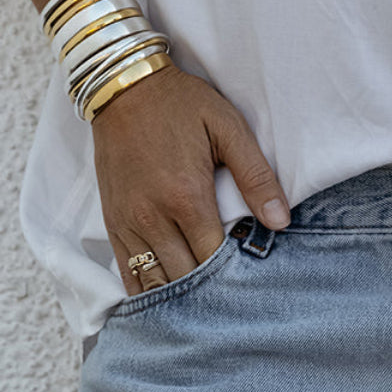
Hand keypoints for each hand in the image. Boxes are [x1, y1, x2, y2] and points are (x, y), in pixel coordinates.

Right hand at [90, 64, 290, 294]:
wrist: (122, 86)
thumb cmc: (181, 105)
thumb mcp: (228, 129)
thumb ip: (256, 177)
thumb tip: (280, 222)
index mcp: (186, 198)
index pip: (214, 259)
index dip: (235, 276)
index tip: (253, 282)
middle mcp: (153, 218)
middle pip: (185, 277)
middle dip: (210, 291)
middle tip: (235, 299)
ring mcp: (128, 222)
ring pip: (153, 281)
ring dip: (179, 296)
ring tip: (204, 306)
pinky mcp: (112, 221)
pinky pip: (127, 271)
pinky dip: (146, 290)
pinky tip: (167, 301)